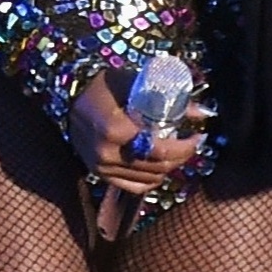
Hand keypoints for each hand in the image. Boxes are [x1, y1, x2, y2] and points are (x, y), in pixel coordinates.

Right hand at [67, 68, 206, 197]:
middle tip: (191, 143)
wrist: (68, 94)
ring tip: (176, 153)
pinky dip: (151, 180)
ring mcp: (101, 166)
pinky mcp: (98, 173)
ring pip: (148, 179)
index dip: (185, 148)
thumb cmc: (103, 85)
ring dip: (168, 169)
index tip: (198, 137)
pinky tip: (159, 168)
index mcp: (115, 131)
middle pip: (158, 167)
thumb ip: (170, 100)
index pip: (161, 151)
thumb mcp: (136, 85)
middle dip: (181, 157)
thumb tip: (203, 112)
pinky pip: (133, 186)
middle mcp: (107, 154)